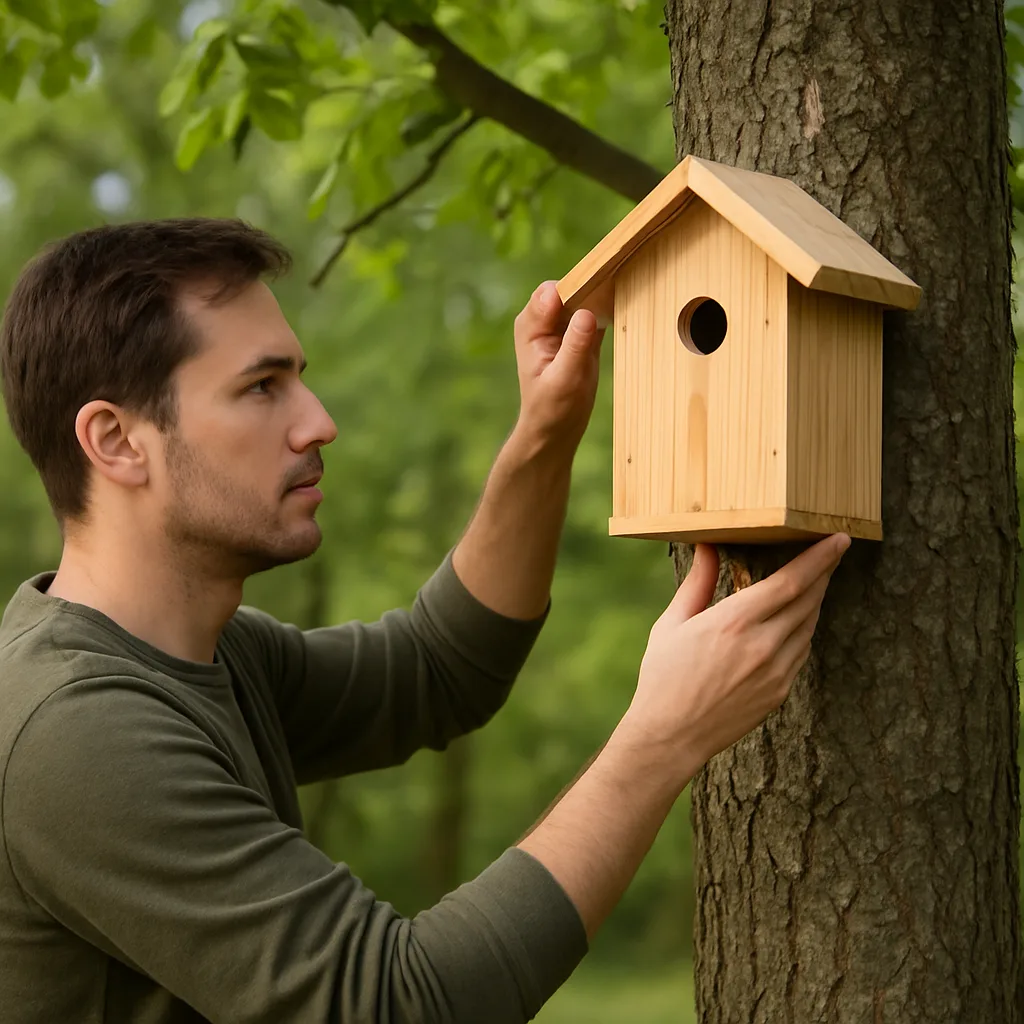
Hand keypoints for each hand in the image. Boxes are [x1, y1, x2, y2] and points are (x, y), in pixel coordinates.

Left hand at [512, 281, 603, 455]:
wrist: (556, 428)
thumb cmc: (553, 408)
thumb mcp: (565, 380)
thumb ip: (574, 346)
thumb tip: (586, 313)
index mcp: (531, 326)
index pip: (551, 292)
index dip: (575, 289)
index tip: (597, 298)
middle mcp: (545, 319)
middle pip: (571, 286)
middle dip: (591, 288)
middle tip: (613, 303)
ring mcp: (564, 323)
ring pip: (586, 293)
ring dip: (603, 296)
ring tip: (620, 306)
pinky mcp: (583, 330)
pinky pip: (598, 309)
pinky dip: (610, 308)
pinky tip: (622, 313)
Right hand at [622, 534, 850, 783]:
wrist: (672, 735)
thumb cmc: (663, 677)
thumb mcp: (671, 624)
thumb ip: (697, 583)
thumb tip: (708, 546)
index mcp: (732, 622)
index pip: (790, 582)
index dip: (819, 558)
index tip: (838, 539)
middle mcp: (761, 645)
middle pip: (809, 599)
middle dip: (825, 571)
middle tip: (834, 550)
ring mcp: (776, 671)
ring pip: (809, 624)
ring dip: (817, 599)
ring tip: (817, 579)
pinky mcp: (780, 691)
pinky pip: (802, 650)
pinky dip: (805, 627)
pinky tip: (798, 617)